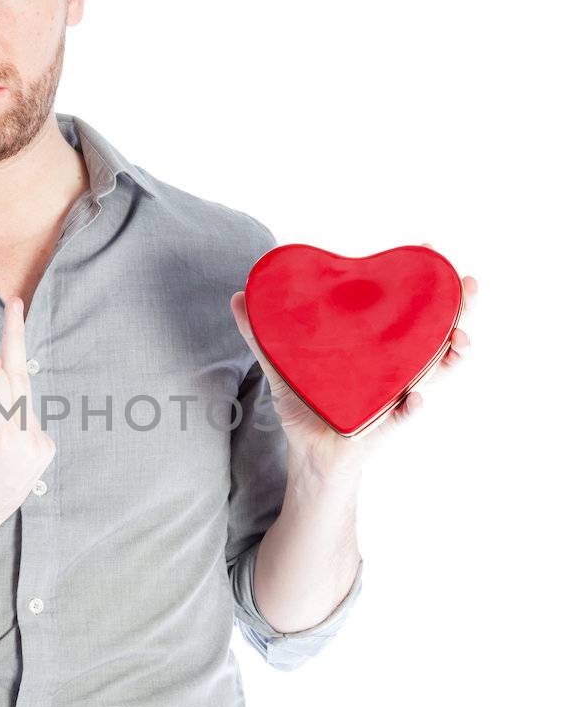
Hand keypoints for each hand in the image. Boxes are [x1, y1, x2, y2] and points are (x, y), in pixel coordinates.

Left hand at [229, 252, 477, 476]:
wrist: (307, 456)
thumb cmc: (305, 408)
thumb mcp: (281, 366)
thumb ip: (261, 334)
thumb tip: (238, 297)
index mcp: (375, 347)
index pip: (404, 309)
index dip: (422, 282)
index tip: (429, 250)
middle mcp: (393, 367)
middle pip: (435, 333)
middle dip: (456, 309)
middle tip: (468, 286)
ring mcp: (393, 395)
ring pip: (433, 371)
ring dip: (450, 355)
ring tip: (459, 340)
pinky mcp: (382, 426)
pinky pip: (403, 416)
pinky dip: (411, 407)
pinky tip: (414, 397)